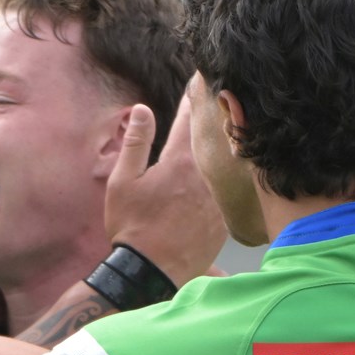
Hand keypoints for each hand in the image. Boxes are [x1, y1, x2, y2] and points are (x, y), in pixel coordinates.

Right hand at [105, 98, 227, 283]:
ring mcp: (217, 199)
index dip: (193, 98)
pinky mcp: (223, 219)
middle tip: (220, 95)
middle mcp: (205, 177)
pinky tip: (231, 171)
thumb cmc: (131, 226)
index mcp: (179, 162)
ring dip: (226, 146)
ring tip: (230, 126)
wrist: (151, 272)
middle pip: (214, 138)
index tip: (198, 82)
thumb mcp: (123, 181)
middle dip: (214, 117)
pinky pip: (229, 190)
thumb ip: (135, 142)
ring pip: (226, 164)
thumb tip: (141, 109)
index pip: (189, 120)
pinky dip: (230, 176)